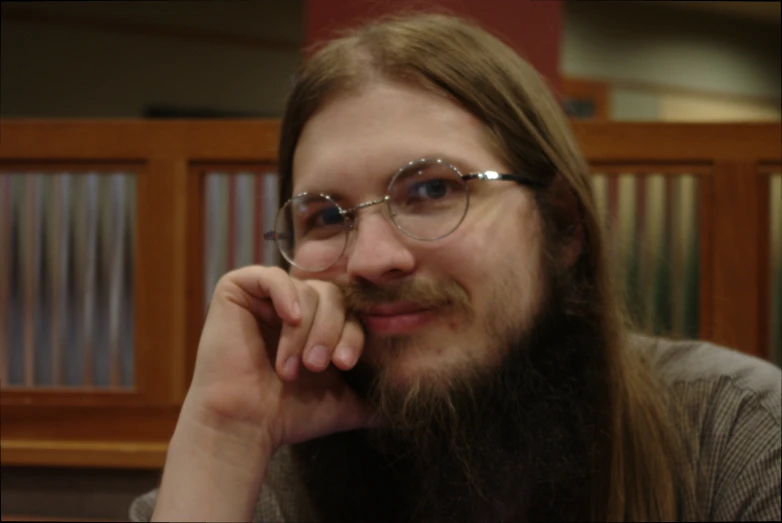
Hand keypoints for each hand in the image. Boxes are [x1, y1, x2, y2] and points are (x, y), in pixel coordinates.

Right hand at [183, 265, 372, 452]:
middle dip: (330, 330)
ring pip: (305, 291)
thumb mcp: (342, 402)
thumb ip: (370, 397)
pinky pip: (271, 276)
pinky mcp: (237, 289)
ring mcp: (265, 297)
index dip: (352, 334)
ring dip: (304, 330)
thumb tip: (401, 408)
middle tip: (319, 366)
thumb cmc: (288, 414)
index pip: (350, 312)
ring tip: (293, 366)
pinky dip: (285, 294)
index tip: (345, 365)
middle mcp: (292, 307)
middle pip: (331, 296)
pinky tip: (289, 319)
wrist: (246, 424)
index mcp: (317, 324)